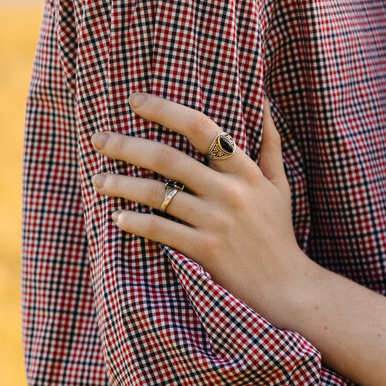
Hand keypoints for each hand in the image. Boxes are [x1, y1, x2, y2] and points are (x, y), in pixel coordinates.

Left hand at [90, 93, 302, 317]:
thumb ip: (270, 144)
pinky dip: (135, 222)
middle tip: (98, 138)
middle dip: (126, 145)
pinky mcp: (206, 250)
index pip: (202, 128)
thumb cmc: (278, 233)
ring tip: (98, 180)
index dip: (165, 110)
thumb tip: (264, 103)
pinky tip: (117, 217)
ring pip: (157, 194)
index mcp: (246, 171)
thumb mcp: (280, 185)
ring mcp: (217, 222)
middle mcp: (231, 192)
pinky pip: (160, 230)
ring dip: (121, 184)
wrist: (287, 285)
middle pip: (168, 158)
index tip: (135, 100)